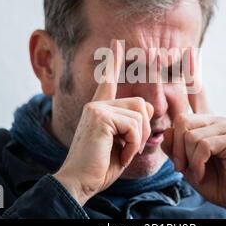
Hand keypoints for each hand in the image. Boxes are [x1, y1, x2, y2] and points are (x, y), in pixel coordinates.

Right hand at [53, 39, 153, 205]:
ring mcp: (97, 108)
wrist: (80, 182)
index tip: (116, 42)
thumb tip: (145, 106)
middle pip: (140, 105)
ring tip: (122, 152)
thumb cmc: (101, 166)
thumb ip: (132, 123)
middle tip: (129, 148)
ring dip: (137, 140)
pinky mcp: (100, 117)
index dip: (113, 61)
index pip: (107, 81)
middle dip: (142, 131)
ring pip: (140, 115)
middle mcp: (96, 104)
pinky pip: (134, 126)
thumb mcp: (122, 143)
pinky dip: (133, 145)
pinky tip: (120, 153)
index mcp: (99, 109)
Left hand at [162, 67, 225, 217]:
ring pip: (189, 134)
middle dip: (177, 148)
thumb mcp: (186, 161)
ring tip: (195, 171)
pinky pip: (200, 144)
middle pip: (182, 121)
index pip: (191, 99)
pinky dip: (196, 163)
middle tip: (182, 167)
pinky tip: (203, 172)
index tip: (186, 58)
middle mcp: (219, 119)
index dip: (186, 83)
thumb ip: (175, 144)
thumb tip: (167, 127)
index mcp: (208, 121)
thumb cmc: (213, 179)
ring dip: (187, 158)